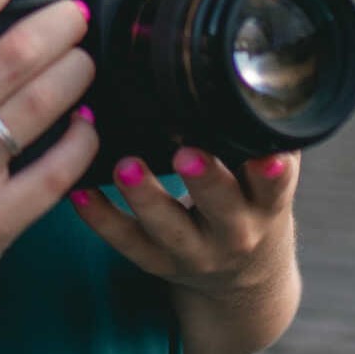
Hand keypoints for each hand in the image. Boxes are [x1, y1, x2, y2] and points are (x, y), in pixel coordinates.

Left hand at [68, 146, 299, 300]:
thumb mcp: (267, 182)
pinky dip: (100, 217)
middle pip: (222, 209)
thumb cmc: (250, 206)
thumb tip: (250, 74)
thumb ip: (258, 140)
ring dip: (145, 198)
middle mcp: (234, 233)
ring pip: (168, 228)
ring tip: (125, 167)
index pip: (275, 188)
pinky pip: (125, 241)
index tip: (268, 157)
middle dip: (206, 181)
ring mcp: (193, 252)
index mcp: (266, 207)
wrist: (243, 279)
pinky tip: (79, 191)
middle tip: (187, 154)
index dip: (273, 174)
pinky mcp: (156, 262)